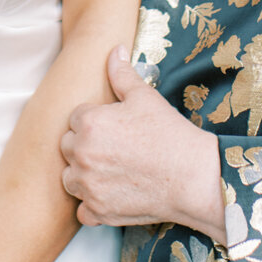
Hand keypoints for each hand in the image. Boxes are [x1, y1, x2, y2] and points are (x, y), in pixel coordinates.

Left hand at [60, 46, 225, 244]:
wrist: (193, 177)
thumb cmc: (169, 133)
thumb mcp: (144, 96)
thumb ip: (121, 73)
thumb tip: (114, 50)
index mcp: (89, 122)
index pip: (75, 117)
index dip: (94, 120)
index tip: (113, 127)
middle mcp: (82, 154)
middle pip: (68, 146)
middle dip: (84, 144)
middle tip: (113, 147)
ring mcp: (89, 186)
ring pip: (70, 177)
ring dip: (83, 174)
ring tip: (109, 169)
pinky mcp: (99, 212)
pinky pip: (82, 210)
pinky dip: (92, 204)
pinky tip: (110, 194)